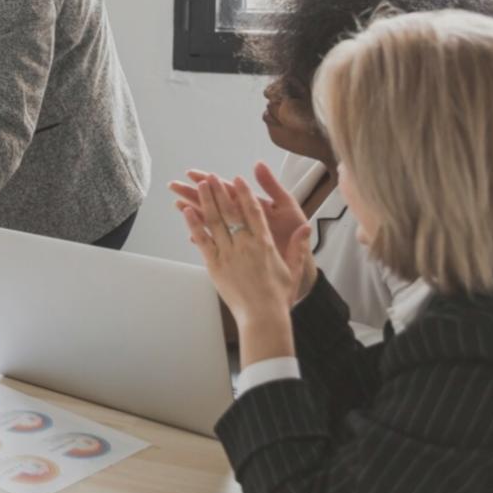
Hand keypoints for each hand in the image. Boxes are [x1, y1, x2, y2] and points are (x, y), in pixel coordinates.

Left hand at [175, 174, 311, 360]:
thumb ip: (298, 246)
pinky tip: (186, 210)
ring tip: (197, 185)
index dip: (245, 194)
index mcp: (265, 243)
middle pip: (230, 211)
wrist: (263, 316)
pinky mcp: (215, 265)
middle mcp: (246, 245)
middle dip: (220, 191)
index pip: (254, 212)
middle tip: (210, 176)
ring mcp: (228, 254)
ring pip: (215, 221)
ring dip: (205, 201)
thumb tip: (306, 226)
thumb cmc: (278, 296)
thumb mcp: (293, 270)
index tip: (238, 179)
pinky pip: (202, 240)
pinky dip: (194, 224)